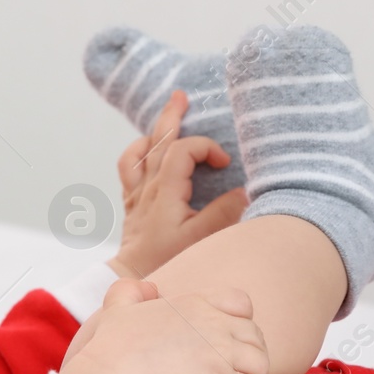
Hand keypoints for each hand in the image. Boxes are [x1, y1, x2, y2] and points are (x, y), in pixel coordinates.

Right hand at [59, 278, 268, 373]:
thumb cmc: (111, 351)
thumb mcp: (116, 310)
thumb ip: (130, 292)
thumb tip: (147, 288)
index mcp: (194, 305)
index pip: (240, 303)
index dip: (240, 325)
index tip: (223, 347)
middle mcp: (214, 324)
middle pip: (255, 338)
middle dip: (246, 361)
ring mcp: (222, 354)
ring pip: (260, 366)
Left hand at [107, 91, 248, 279]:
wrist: (134, 278)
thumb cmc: (167, 261)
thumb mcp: (202, 239)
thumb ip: (224, 212)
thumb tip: (244, 191)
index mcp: (164, 192)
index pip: (182, 151)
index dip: (205, 148)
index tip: (224, 163)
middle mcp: (147, 188)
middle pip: (156, 141)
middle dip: (171, 116)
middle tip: (181, 95)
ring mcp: (136, 195)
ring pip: (138, 153)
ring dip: (152, 133)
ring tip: (166, 120)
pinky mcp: (132, 204)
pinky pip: (129, 170)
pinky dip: (138, 155)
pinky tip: (148, 152)